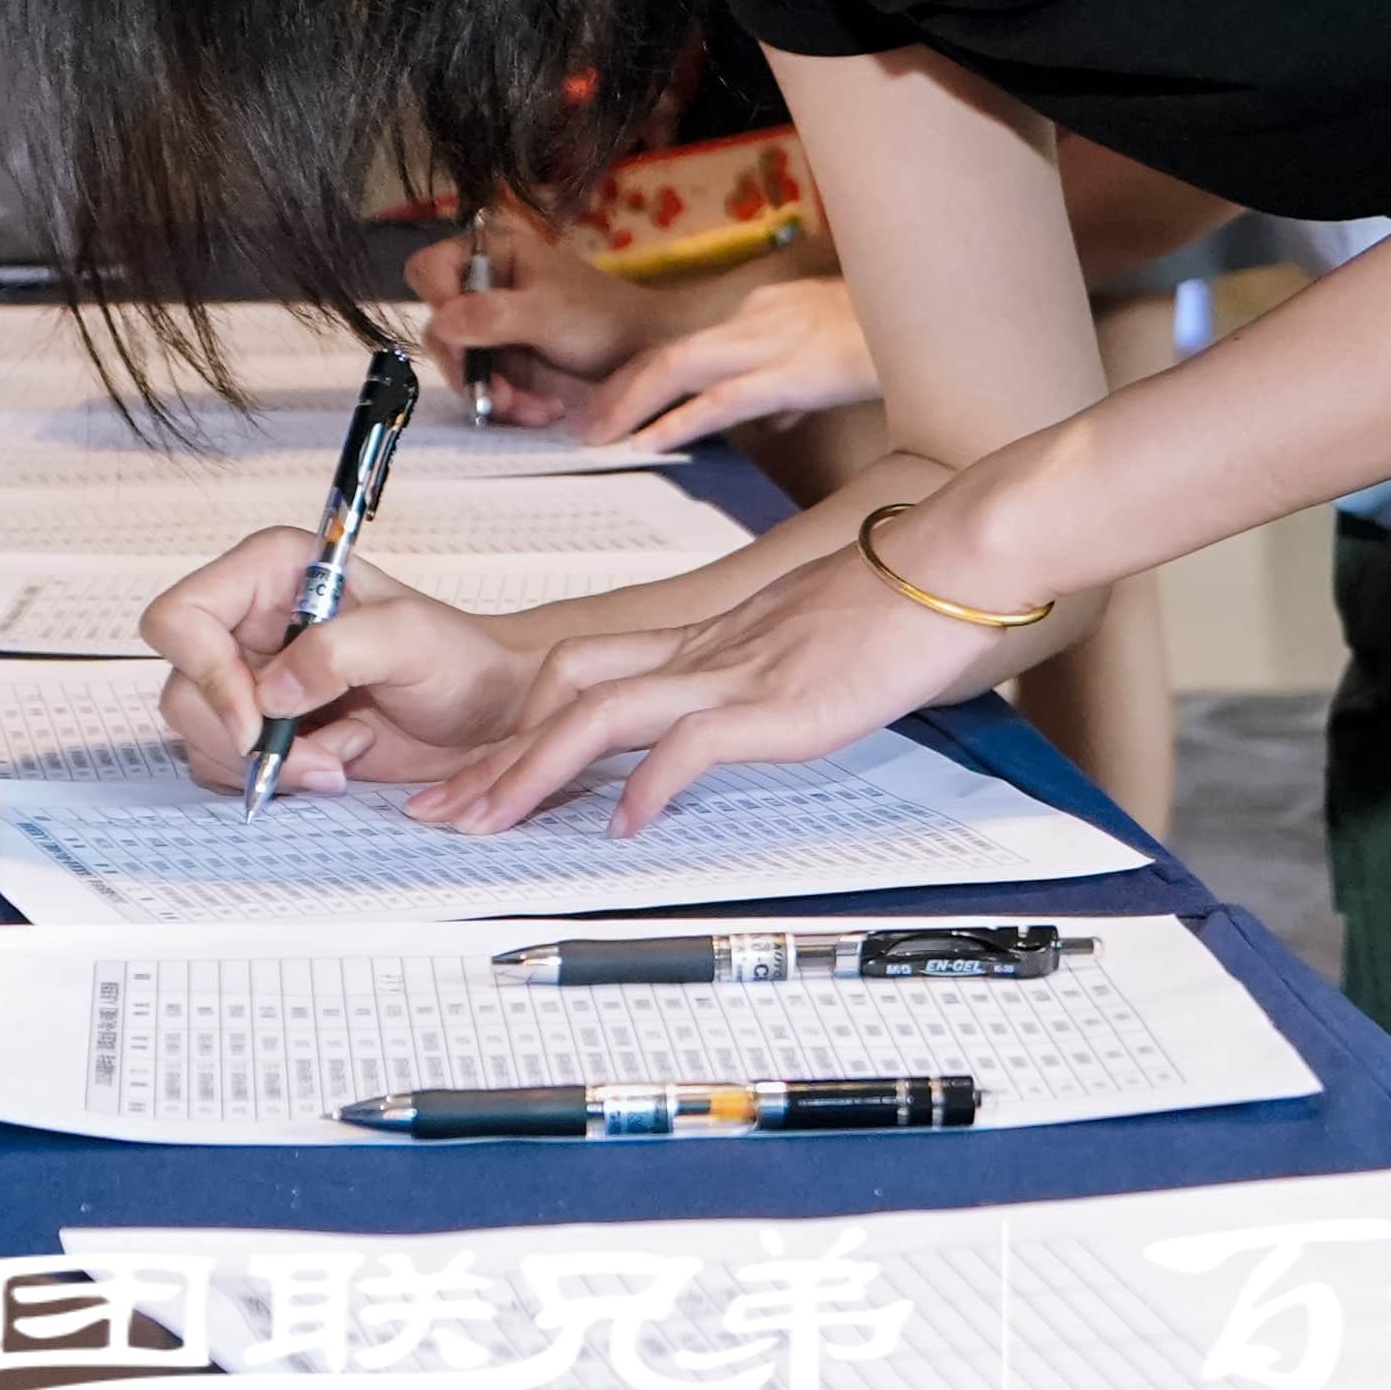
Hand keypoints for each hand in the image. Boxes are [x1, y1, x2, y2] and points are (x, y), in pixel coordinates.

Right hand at [142, 535, 533, 796]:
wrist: (488, 712)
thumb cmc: (460, 658)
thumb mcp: (408, 640)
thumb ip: (337, 652)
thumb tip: (269, 694)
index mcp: (272, 572)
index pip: (181, 616)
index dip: (205, 672)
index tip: (258, 720)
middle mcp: (250, 621)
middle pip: (184, 688)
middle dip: (248, 738)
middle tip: (324, 759)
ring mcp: (254, 677)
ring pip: (202, 735)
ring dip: (275, 762)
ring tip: (348, 750)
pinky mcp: (266, 726)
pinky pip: (230, 765)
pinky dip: (282, 778)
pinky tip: (340, 761)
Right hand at [398, 209, 709, 416]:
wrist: (646, 352)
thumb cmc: (602, 317)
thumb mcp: (547, 313)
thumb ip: (493, 315)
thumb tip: (440, 323)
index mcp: (491, 255)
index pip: (429, 269)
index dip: (438, 301)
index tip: (461, 334)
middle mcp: (483, 290)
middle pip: (439, 330)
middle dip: (471, 368)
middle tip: (501, 395)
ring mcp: (491, 331)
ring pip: (461, 368)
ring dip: (492, 394)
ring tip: (535, 409)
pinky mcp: (505, 365)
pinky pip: (484, 389)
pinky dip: (508, 406)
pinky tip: (541, 410)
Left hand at [408, 522, 1028, 836]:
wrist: (950, 566)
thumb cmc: (891, 603)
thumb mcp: (797, 641)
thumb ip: (752, 677)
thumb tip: (724, 723)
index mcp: (701, 639)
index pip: (577, 672)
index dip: (515, 723)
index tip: (473, 772)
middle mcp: (700, 651)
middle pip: (561, 692)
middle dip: (492, 757)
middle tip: (440, 809)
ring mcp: (734, 672)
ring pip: (599, 714)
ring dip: (533, 771)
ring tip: (491, 822)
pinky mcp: (776, 702)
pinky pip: (691, 742)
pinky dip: (649, 785)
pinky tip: (624, 824)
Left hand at [574, 278, 879, 448]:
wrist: (931, 317)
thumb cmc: (888, 338)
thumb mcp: (828, 354)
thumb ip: (792, 383)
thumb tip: (772, 415)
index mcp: (763, 312)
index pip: (685, 343)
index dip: (640, 374)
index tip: (609, 401)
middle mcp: (755, 319)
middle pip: (665, 351)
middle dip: (617, 388)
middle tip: (583, 424)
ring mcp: (770, 343)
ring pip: (677, 368)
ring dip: (629, 403)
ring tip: (598, 436)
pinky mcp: (791, 373)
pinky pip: (722, 399)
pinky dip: (679, 421)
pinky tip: (649, 442)